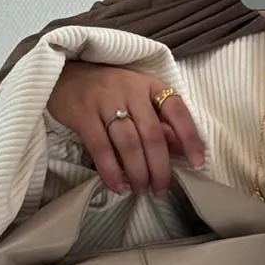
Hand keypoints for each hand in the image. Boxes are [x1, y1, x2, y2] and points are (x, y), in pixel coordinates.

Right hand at [46, 62, 204, 196]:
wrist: (66, 74)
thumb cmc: (111, 91)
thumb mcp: (140, 99)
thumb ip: (162, 123)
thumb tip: (184, 152)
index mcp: (151, 86)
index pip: (178, 112)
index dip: (190, 139)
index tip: (198, 163)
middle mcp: (131, 91)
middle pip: (153, 135)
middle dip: (160, 168)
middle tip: (161, 189)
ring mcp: (106, 101)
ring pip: (129, 144)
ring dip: (138, 172)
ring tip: (140, 190)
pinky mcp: (83, 114)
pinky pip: (101, 149)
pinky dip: (111, 171)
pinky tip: (118, 186)